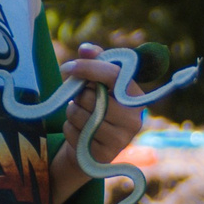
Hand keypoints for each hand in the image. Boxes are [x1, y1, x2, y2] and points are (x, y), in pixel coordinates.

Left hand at [59, 44, 148, 167]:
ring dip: (72, 111)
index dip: (88, 68)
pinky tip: (79, 131)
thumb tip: (85, 49)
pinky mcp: (102, 154)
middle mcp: (133, 119)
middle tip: (81, 98)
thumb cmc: (97, 106)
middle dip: (79, 94)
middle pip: (92, 96)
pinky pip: (73, 132)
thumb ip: (95, 62)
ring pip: (80, 114)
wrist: (93, 146)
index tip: (68, 67)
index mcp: (135, 97)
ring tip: (80, 114)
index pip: (113, 75)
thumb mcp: (98, 83)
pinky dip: (69, 128)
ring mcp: (120, 139)